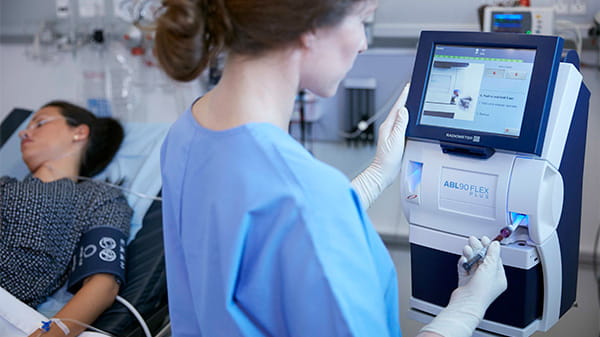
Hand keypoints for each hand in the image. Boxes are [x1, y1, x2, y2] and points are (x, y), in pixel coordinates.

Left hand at [351, 83, 409, 208]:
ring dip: (405, 108)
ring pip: (400, 117)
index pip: (397, 108)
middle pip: (398, 110)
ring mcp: (390, 133)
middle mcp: (388, 128)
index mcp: (388, 126)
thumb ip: (400, 124)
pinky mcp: (393, 139)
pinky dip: (406, 119)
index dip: (403, 96)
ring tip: (411, 100)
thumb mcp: (396, 140)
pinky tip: (409, 119)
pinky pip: (401, 125)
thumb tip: (403, 110)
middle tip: (410, 89)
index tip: (407, 86)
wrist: (383, 172)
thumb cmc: (387, 159)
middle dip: (404, 99)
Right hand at [418, 236, 506, 336]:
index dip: (489, 248)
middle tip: (473, 240)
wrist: (466, 303)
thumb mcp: (490, 268)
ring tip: (467, 248)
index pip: (495, 259)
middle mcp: (488, 279)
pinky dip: (463, 263)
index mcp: (498, 277)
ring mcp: (476, 280)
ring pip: (473, 263)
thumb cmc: (481, 291)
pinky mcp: (465, 282)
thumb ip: (492, 254)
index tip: (485, 239)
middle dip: (478, 248)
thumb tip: (495, 245)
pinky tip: (463, 259)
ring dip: (470, 254)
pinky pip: (464, 268)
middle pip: (483, 259)